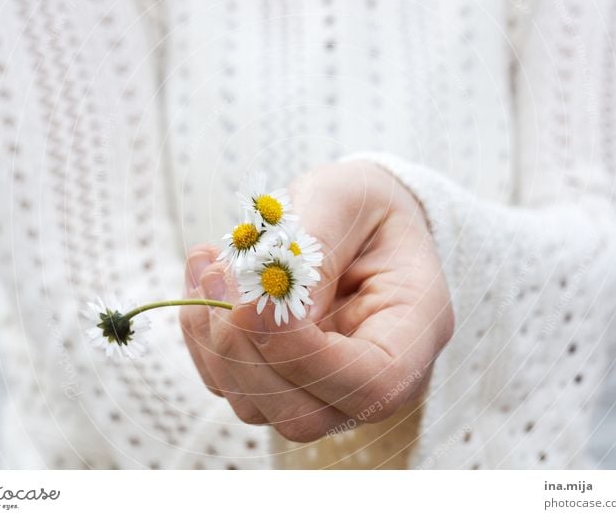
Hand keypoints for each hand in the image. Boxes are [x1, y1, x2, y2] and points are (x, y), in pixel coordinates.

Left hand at [179, 160, 453, 441]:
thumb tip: (268, 302)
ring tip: (208, 265)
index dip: (302, 354)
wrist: (356, 218)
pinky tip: (207, 277)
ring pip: (256, 407)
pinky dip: (202, 335)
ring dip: (213, 339)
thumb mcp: (347, 198)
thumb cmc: (363, 205)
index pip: (370, 384)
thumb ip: (315, 245)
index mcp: (413, 333)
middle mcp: (373, 379)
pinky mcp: (280, 381)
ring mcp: (324, 389)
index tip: (250, 300)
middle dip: (245, 352)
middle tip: (216, 276)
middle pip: (305, 416)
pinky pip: (228, 382)